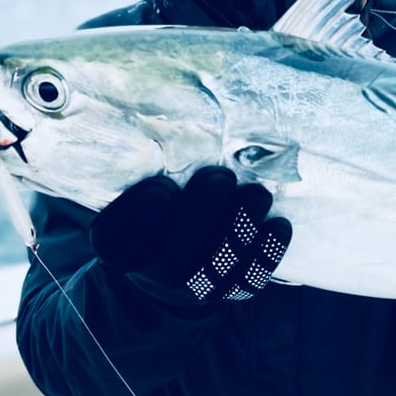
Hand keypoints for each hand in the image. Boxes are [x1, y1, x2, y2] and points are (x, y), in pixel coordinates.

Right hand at [90, 166, 291, 302]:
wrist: (168, 265)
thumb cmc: (153, 209)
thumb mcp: (133, 189)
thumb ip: (139, 162)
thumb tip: (152, 105)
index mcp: (118, 247)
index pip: (116, 240)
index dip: (138, 217)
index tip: (161, 188)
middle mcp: (154, 272)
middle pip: (175, 252)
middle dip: (202, 212)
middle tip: (221, 177)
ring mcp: (194, 285)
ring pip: (217, 265)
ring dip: (241, 226)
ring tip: (257, 193)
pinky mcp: (230, 289)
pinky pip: (251, 278)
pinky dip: (267, 251)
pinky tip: (279, 224)